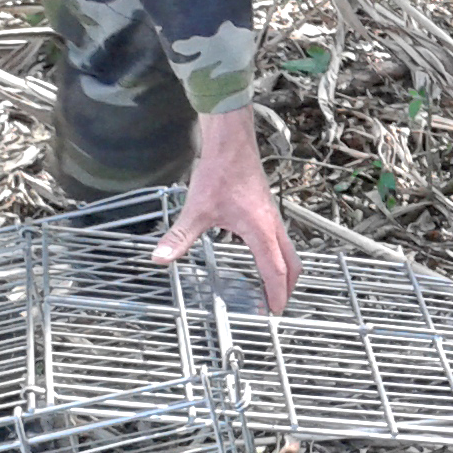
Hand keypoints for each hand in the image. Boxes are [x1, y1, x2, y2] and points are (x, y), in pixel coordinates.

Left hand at [152, 109, 297, 312]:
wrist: (231, 141)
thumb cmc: (221, 171)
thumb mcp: (196, 210)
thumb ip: (179, 237)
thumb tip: (161, 258)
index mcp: (260, 231)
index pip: (275, 270)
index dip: (276, 294)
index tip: (275, 311)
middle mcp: (272, 225)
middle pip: (292, 263)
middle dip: (288, 286)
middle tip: (278, 305)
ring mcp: (272, 215)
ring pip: (289, 249)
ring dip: (285, 270)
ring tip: (273, 286)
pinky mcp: (266, 208)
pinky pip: (280, 237)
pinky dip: (279, 254)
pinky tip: (260, 254)